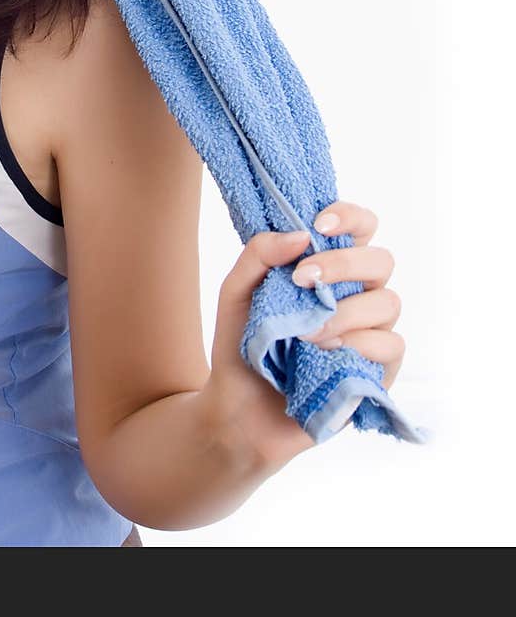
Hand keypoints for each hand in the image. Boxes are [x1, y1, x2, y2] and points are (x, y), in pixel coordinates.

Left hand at [204, 202, 403, 471]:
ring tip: (306, 333)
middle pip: (381, 260)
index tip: (319, 225)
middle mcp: (356, 294)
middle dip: (345, 263)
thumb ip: (259, 254)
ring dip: (344, 313)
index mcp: (328, 268)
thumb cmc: (241, 345)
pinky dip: (359, 345)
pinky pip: (391, 345)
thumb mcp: (235, 292)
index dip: (350, 217)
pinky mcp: (378, 371)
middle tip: (303, 280)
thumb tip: (301, 234)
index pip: (361, 227)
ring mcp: (371, 332)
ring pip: (388, 302)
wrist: (238, 410)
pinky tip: (325, 353)